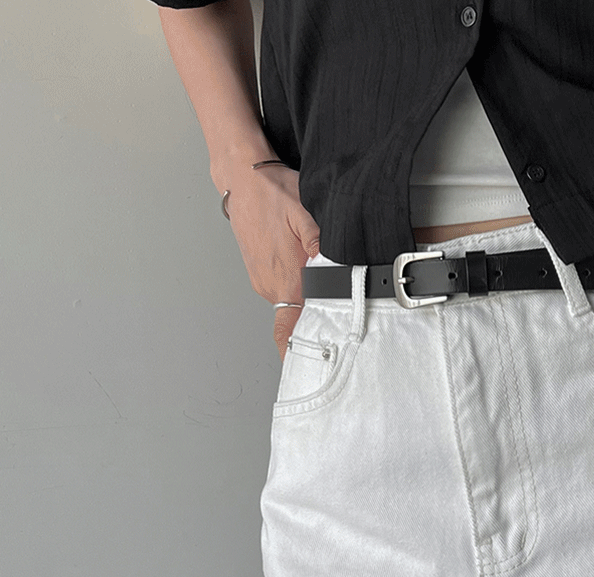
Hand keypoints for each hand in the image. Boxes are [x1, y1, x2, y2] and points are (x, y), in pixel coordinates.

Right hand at [219, 162, 321, 361]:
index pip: (290, 330)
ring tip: (318, 276)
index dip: (298, 352)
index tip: (313, 368)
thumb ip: (324, 249)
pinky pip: (283, 287)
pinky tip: (302, 264)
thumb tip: (337, 274)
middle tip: (337, 314)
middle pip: (298, 316)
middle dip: (316, 318)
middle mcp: (271, 286)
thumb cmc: (272, 192)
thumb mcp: (307, 215)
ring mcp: (263, 281)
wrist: (242, 177)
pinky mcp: (260, 272)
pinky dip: (295, 283)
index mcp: (285, 280)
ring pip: (292, 300)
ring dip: (306, 295)